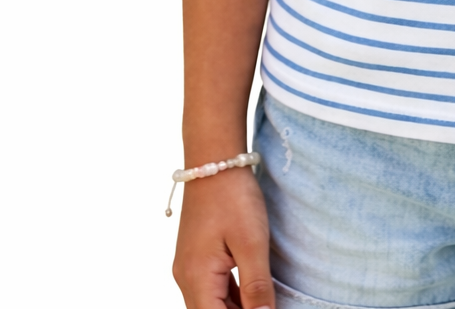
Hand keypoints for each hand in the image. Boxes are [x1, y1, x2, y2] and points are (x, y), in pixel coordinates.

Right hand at [172, 167, 274, 308]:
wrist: (215, 159)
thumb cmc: (233, 196)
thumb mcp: (252, 243)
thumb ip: (257, 287)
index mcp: (196, 278)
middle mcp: (187, 278)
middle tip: (268, 306)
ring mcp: (190, 268)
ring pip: (212, 305)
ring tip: (264, 303)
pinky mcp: (197, 258)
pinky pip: (213, 289)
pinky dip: (232, 298)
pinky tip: (253, 296)